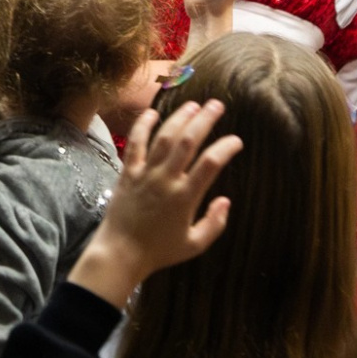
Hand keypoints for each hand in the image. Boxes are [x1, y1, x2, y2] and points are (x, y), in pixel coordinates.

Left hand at [69, 98, 241, 308]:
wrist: (120, 253)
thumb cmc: (159, 251)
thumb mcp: (194, 245)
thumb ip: (214, 224)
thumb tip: (226, 200)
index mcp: (185, 197)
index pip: (210, 164)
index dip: (226, 148)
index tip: (236, 141)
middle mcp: (166, 180)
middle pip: (188, 141)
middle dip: (204, 120)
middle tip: (217, 105)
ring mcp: (145, 173)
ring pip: (164, 138)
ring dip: (179, 118)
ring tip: (193, 105)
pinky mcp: (127, 172)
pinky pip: (135, 143)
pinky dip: (143, 125)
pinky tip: (152, 112)